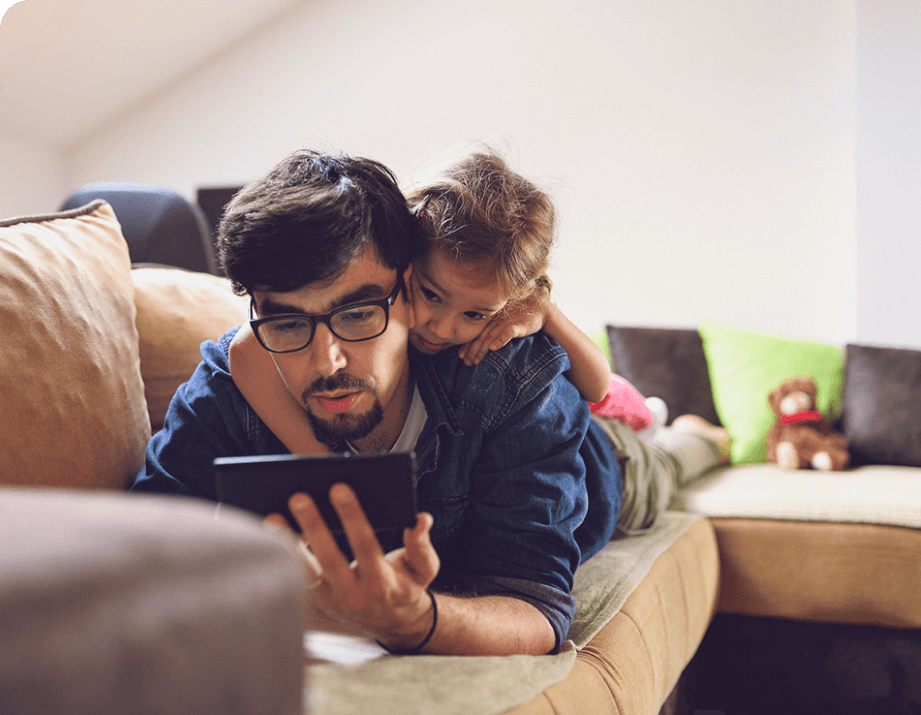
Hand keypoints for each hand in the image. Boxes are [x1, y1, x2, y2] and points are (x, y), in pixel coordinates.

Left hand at [269, 484, 439, 648]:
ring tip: (274, 515)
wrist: (391, 623)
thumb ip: (422, 544)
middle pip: (330, 559)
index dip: (353, 517)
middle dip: (314, 526)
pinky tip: (273, 531)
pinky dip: (283, 555)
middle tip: (299, 496)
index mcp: (382, 583)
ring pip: (305, 573)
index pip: (366, 546)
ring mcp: (331, 601)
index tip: (339, 488)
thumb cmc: (406, 586)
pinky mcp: (315, 603)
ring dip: (289, 544)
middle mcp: (354, 596)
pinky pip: (295, 577)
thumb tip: (421, 519)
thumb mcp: (424, 569)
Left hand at [457, 293, 549, 365]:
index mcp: (491, 320)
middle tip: (466, 363)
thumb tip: (486, 346)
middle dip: (472, 351)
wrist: (539, 308)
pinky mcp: (517, 326)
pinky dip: (500, 340)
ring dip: (481, 349)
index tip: (461, 356)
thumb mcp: (504, 323)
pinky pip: (508, 333)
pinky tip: (494, 349)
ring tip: (476, 360)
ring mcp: (505, 323)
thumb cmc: (521, 316)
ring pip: (490, 337)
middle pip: (480, 337)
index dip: (467, 345)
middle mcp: (496, 321)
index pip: (476, 333)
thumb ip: (494, 331)